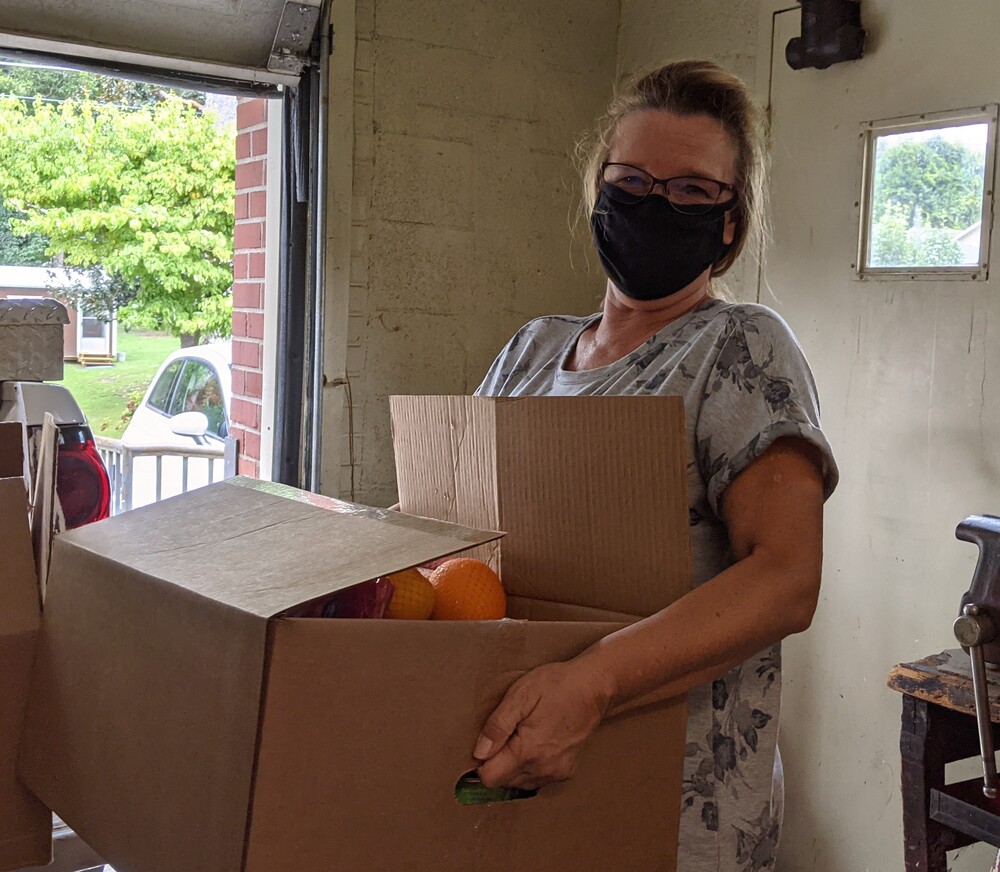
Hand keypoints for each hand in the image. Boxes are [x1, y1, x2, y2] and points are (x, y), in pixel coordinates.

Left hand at [472, 658, 613, 789]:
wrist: (593, 688)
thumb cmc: (556, 686)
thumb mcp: (520, 695)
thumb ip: (497, 726)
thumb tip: (479, 753)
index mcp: (528, 751)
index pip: (490, 778)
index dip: (481, 761)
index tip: (485, 742)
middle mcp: (543, 769)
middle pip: (503, 781)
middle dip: (497, 761)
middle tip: (507, 732)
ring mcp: (556, 773)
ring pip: (519, 783)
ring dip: (513, 765)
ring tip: (522, 735)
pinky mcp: (565, 772)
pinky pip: (536, 779)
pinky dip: (529, 766)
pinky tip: (535, 743)